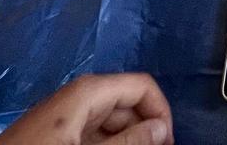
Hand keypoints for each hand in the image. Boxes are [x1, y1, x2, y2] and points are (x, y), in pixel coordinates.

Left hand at [0, 73, 172, 144]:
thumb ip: (128, 142)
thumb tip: (162, 129)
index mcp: (90, 91)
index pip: (142, 86)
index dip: (160, 112)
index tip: (166, 143)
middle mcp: (82, 96)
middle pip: (129, 104)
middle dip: (144, 129)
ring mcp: (70, 115)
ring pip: (113, 122)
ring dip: (127, 139)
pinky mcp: (60, 133)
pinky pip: (96, 133)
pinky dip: (109, 144)